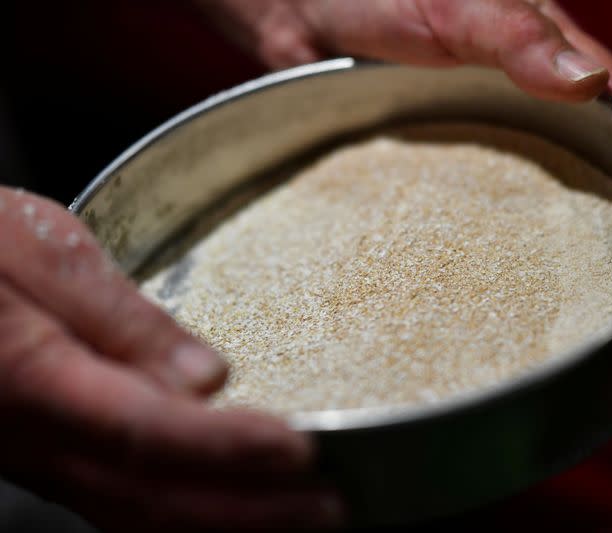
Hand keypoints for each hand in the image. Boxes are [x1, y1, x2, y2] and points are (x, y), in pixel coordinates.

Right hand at [0, 187, 342, 530]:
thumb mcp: (39, 252)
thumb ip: (121, 318)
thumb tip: (205, 375)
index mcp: (36, 379)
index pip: (149, 432)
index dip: (227, 449)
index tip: (300, 451)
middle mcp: (38, 438)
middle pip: (155, 497)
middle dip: (249, 510)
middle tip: (328, 506)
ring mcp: (41, 457)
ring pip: (140, 515)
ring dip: (228, 523)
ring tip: (299, 517)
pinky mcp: (48, 455)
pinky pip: (122, 501)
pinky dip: (187, 514)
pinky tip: (230, 508)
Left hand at [198, 0, 611, 259]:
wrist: (296, 9)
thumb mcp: (453, 4)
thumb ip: (514, 35)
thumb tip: (591, 85)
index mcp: (542, 53)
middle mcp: (519, 96)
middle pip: (592, 154)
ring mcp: (478, 128)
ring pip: (539, 181)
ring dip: (572, 224)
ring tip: (600, 280)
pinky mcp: (435, 155)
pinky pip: (478, 196)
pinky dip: (500, 229)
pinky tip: (506, 268)